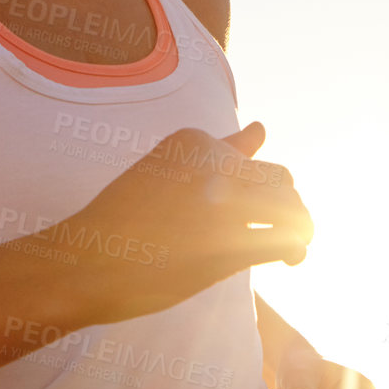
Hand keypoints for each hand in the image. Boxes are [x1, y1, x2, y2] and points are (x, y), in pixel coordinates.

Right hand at [57, 122, 313, 325]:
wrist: (87, 261)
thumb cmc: (122, 220)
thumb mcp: (167, 169)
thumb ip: (221, 149)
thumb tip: (262, 127)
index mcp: (195, 140)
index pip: (254, 159)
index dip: (259, 188)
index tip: (247, 211)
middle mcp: (213, 166)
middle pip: (282, 181)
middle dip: (288, 207)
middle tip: (280, 231)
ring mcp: (222, 205)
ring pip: (292, 208)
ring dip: (301, 227)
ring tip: (294, 248)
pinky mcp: (229, 245)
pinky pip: (285, 240)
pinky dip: (296, 249)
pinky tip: (290, 260)